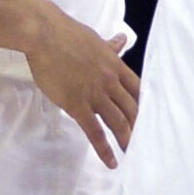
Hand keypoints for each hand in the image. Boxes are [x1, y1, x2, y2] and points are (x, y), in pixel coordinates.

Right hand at [20, 2, 138, 167]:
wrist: (44, 34)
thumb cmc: (65, 34)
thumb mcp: (95, 40)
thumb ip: (110, 46)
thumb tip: (123, 39)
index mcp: (116, 65)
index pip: (138, 90)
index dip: (145, 106)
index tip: (149, 118)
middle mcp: (110, 82)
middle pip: (132, 109)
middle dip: (140, 127)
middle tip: (145, 143)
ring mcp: (95, 94)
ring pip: (118, 122)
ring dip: (127, 140)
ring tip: (132, 154)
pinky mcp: (77, 104)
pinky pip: (95, 131)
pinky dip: (104, 148)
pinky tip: (111, 160)